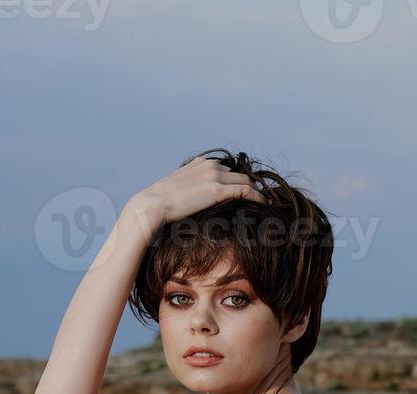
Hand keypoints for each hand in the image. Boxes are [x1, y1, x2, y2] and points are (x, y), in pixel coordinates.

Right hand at [130, 155, 268, 227]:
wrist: (150, 206)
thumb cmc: (158, 206)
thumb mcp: (175, 194)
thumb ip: (188, 193)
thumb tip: (190, 206)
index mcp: (200, 164)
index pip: (226, 171)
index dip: (237, 183)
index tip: (246, 194)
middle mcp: (209, 166)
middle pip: (239, 175)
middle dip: (251, 187)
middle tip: (262, 200)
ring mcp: (213, 176)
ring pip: (246, 182)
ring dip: (258, 193)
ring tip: (266, 205)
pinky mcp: (216, 190)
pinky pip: (245, 191)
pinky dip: (258, 198)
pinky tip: (265, 206)